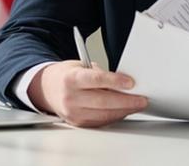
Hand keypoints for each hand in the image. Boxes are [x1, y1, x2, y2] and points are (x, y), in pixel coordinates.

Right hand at [28, 60, 147, 126]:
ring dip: (124, 110)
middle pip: (103, 101)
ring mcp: (73, 113)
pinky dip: (114, 116)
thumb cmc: (66, 76)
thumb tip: (123, 82)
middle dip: (126, 101)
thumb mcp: (80, 66)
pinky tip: (123, 110)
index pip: (96, 80)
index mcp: (71, 78)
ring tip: (136, 105)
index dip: (115, 81)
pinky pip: (101, 122)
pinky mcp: (78, 123)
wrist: (47, 89)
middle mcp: (71, 97)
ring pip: (104, 114)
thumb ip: (100, 73)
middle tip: (141, 99)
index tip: (131, 83)